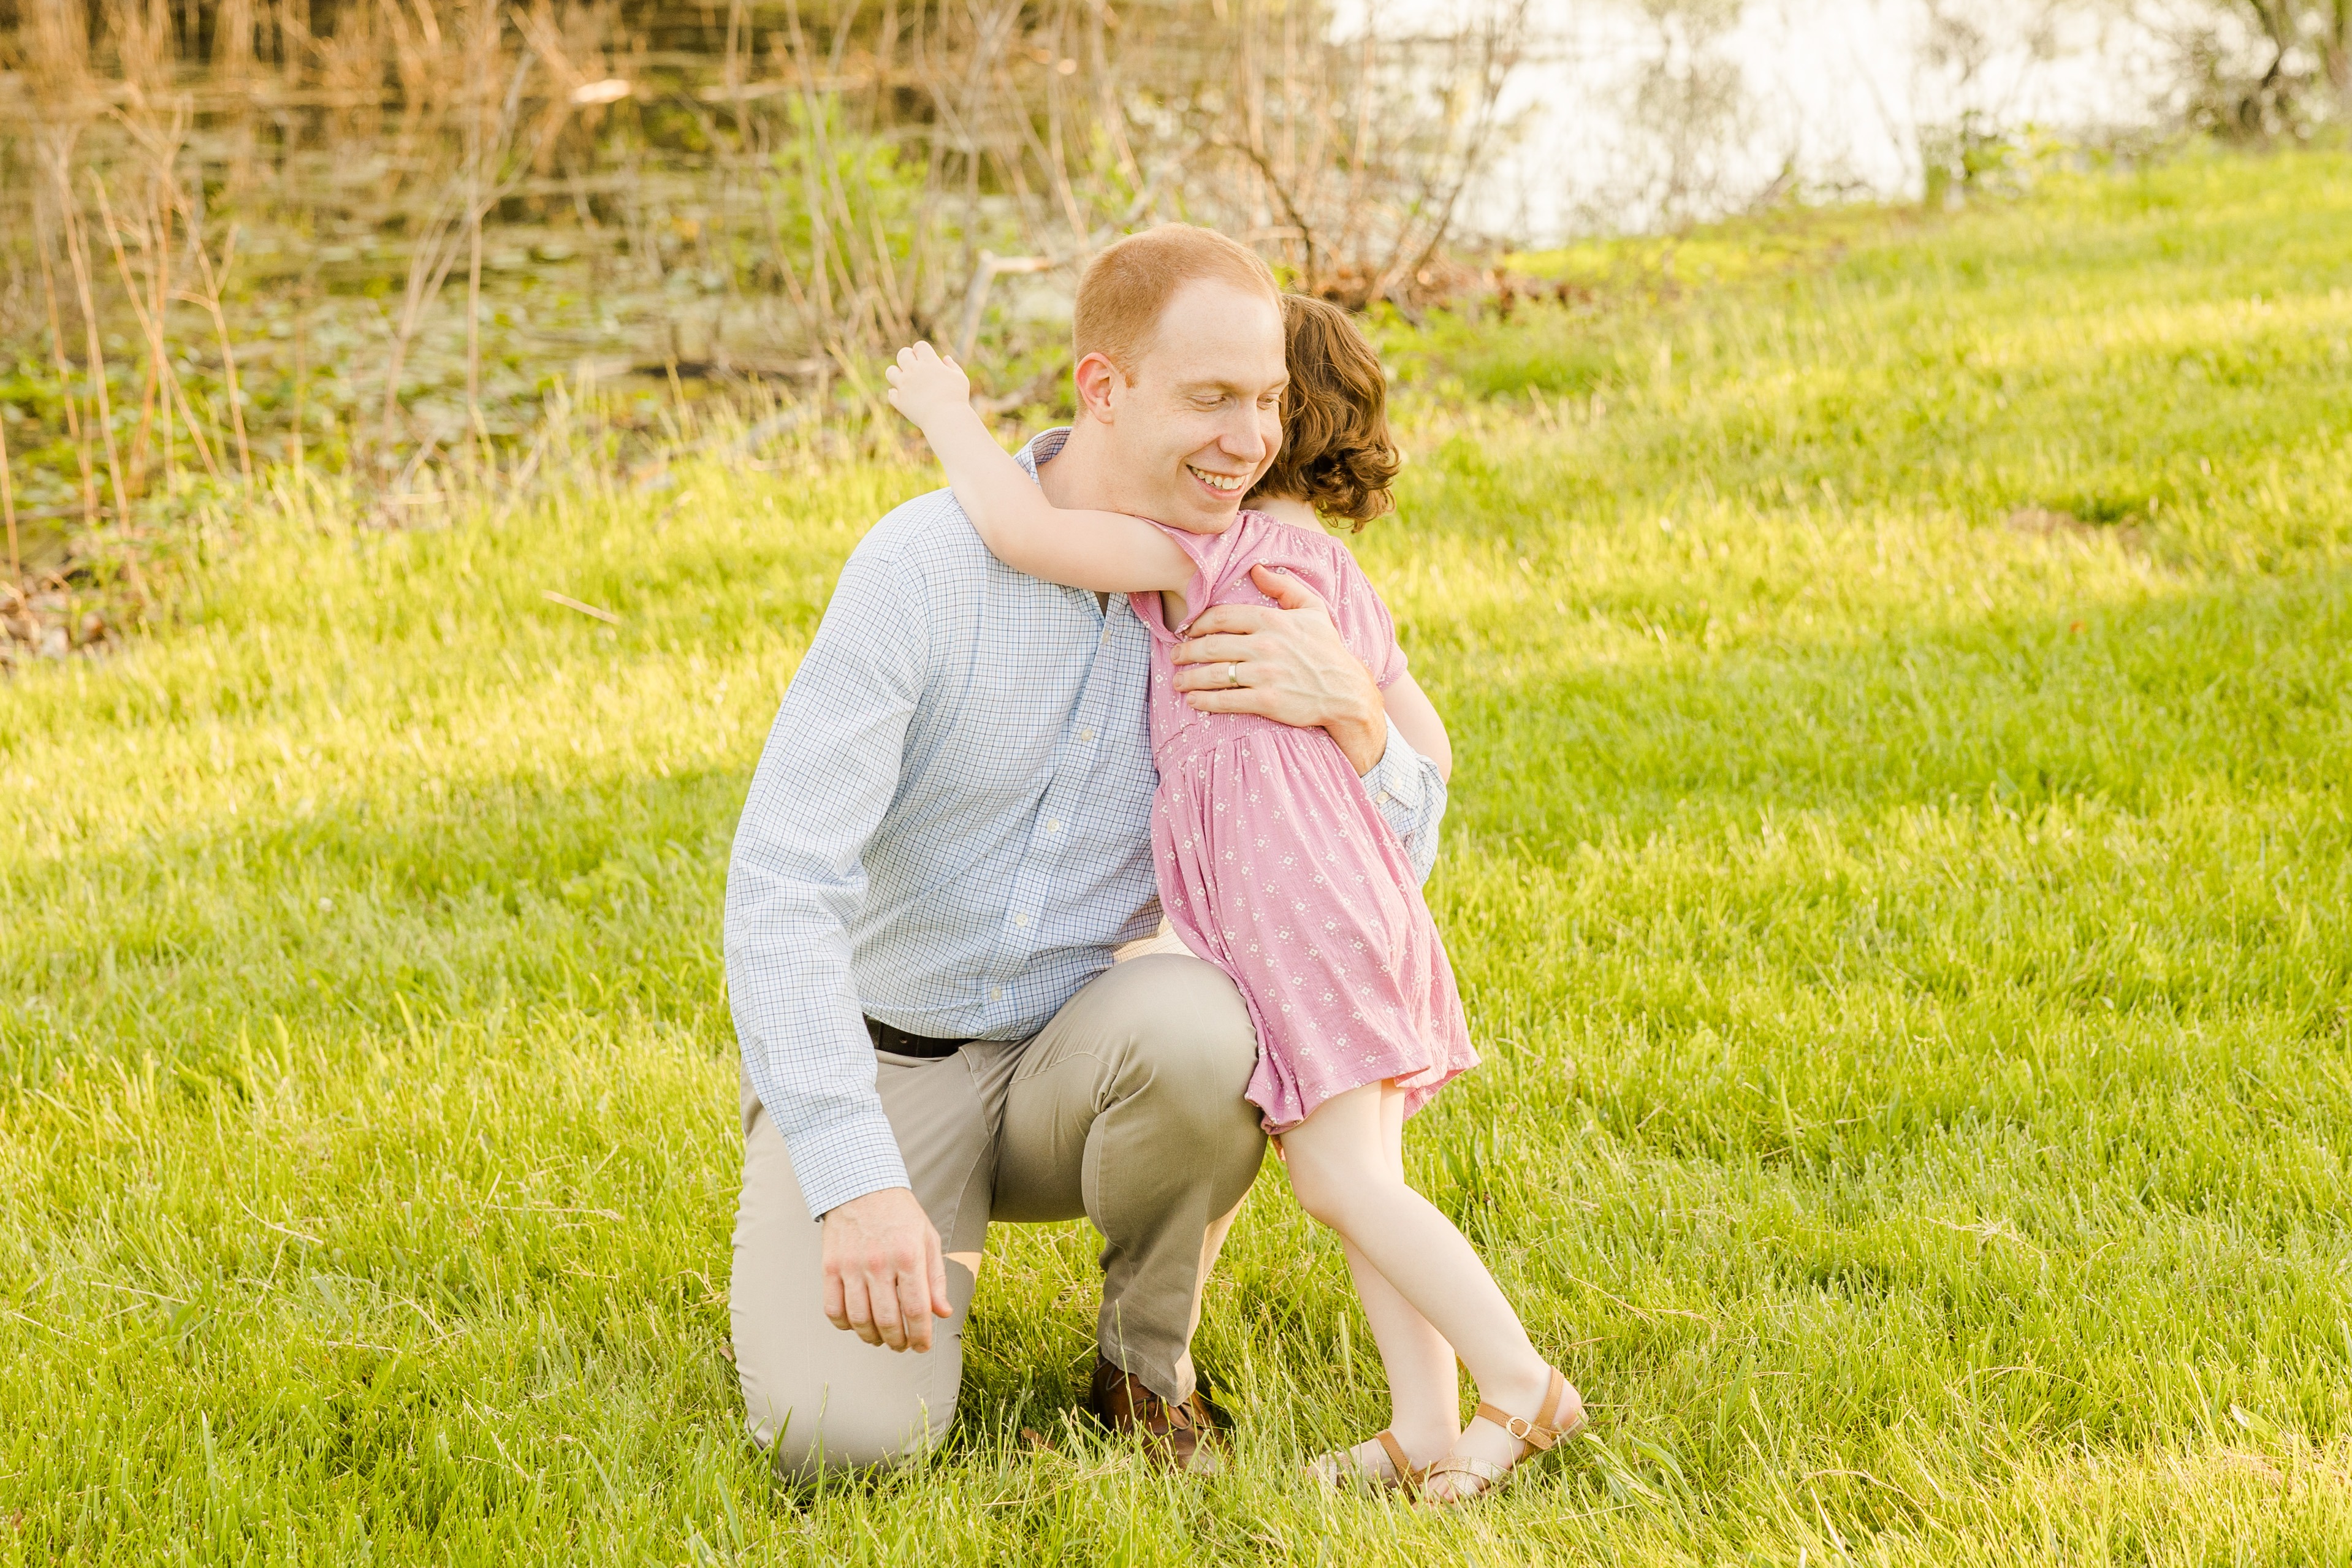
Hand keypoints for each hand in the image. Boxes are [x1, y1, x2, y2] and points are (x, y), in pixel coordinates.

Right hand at [820, 1187, 951, 1351]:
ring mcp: (851, 1266)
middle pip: (887, 1321)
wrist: (861, 1185)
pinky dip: (845, 1325)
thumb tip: (942, 1312)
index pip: (916, 1310)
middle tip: (903, 1346)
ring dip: (873, 1338)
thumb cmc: (900, 1214)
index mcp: (908, 1256)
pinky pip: (833, 1309)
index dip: (921, 1336)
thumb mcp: (928, 1239)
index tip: (923, 1346)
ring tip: (882, 1339)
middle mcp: (879, 1263)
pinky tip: (857, 1324)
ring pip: (860, 1320)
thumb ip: (936, 1278)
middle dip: (898, 1342)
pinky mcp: (830, 1266)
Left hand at [884, 342, 972, 431]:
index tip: (926, 359)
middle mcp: (914, 371)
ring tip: (905, 381)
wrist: (946, 419)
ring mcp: (904, 385)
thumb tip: (945, 359)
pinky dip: (897, 395)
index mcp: (929, 362)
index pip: (919, 346)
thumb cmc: (957, 398)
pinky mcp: (899, 401)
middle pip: (903, 354)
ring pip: (890, 372)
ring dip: (897, 374)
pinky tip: (905, 398)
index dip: (922, 351)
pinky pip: (891, 394)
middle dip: (907, 357)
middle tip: (914, 366)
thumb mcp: (960, 379)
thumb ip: (952, 367)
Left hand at [1171, 564, 1386, 772]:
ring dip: (1190, 677)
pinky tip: (1193, 700)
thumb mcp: (1313, 610)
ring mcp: (1265, 674)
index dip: (1199, 624)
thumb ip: (1284, 587)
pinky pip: (1226, 700)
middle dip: (1187, 651)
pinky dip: (1205, 700)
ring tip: (1178, 680)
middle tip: (1176, 656)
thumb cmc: (1327, 650)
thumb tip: (1256, 569)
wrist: (1346, 692)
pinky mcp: (1267, 701)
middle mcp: (1266, 645)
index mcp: (1272, 620)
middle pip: (1212, 645)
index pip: (1222, 617)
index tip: (1189, 631)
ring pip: (1214, 673)